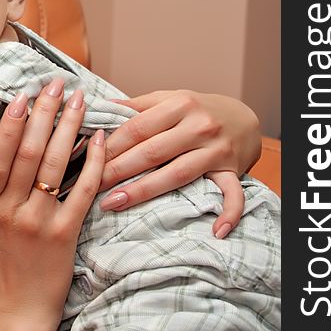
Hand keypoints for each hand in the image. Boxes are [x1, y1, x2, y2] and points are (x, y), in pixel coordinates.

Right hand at [0, 83, 105, 330]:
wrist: (17, 315)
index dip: (9, 125)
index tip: (20, 96)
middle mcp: (11, 211)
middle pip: (28, 153)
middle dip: (43, 113)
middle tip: (54, 84)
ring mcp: (40, 221)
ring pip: (55, 166)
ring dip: (68, 128)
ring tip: (79, 99)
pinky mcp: (66, 234)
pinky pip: (82, 191)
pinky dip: (93, 164)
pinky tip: (100, 139)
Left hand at [98, 90, 260, 237]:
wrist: (245, 115)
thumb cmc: (197, 109)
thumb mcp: (169, 98)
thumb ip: (136, 106)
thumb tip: (100, 109)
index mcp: (178, 105)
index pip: (137, 128)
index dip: (110, 145)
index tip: (85, 159)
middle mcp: (198, 126)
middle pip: (151, 152)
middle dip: (117, 170)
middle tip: (90, 185)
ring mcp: (216, 150)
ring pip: (177, 174)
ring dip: (144, 191)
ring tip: (114, 203)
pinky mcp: (233, 171)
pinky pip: (233, 195)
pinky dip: (228, 213)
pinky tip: (216, 231)